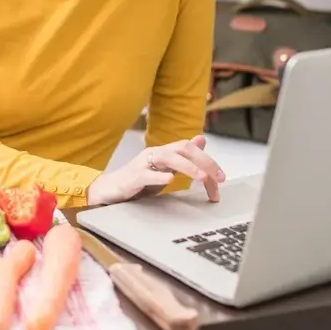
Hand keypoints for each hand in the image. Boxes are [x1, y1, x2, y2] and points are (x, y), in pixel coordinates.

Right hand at [88, 136, 225, 205]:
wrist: (109, 190)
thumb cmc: (138, 180)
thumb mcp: (165, 168)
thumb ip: (183, 156)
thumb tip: (202, 139)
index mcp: (164, 152)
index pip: (191, 149)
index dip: (209, 161)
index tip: (221, 179)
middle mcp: (155, 154)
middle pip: (183, 149)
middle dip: (204, 161)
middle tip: (218, 178)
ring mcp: (142, 164)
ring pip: (168, 158)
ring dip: (188, 167)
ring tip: (202, 177)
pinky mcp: (132, 178)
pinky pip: (146, 175)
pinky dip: (159, 176)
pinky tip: (170, 180)